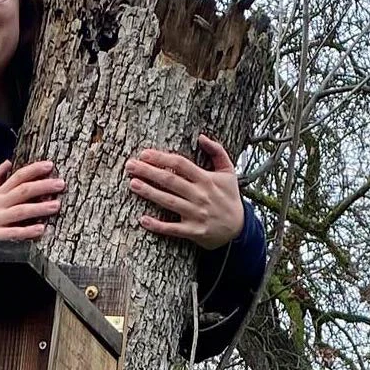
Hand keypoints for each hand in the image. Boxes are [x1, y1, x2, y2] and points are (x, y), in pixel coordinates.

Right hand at [0, 160, 64, 239]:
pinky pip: (12, 233)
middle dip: (42, 186)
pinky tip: (41, 229)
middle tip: (60, 184)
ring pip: (19, 211)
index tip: (50, 165)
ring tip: (56, 205)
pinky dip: (27, 231)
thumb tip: (8, 162)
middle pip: (22, 191)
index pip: (17, 177)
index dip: (33, 170)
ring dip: (39, 208)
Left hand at [125, 134, 243, 249]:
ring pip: (169, 202)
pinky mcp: (194, 232)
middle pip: (170, 180)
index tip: (144, 154)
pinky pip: (172, 229)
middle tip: (129, 166)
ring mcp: (196, 214)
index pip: (181, 164)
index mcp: (206, 179)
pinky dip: (157, 225)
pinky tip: (142, 219)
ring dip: (149, 193)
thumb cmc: (229, 197)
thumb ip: (217, 152)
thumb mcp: (229, 172)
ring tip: (132, 184)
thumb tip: (201, 137)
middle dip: (148, 172)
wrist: (239, 229)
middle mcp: (200, 195)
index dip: (161, 158)